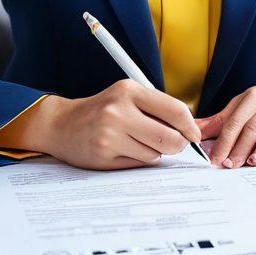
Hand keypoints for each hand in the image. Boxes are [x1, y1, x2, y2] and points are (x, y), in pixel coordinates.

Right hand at [34, 80, 201, 169]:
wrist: (61, 124)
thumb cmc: (102, 110)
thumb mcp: (127, 97)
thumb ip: (157, 108)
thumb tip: (192, 128)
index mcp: (129, 90)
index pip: (174, 110)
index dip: (190, 126)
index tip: (194, 134)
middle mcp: (118, 111)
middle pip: (169, 138)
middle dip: (178, 145)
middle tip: (174, 144)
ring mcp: (109, 135)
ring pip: (155, 154)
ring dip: (154, 152)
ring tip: (136, 141)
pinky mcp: (103, 156)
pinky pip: (138, 164)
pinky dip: (138, 160)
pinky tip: (123, 150)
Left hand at [195, 71, 255, 168]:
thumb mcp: (244, 104)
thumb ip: (221, 119)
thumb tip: (194, 131)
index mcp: (253, 97)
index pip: (235, 121)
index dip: (224, 141)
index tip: (216, 159)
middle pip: (253, 126)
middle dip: (240, 148)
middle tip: (231, 165)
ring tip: (254, 163)